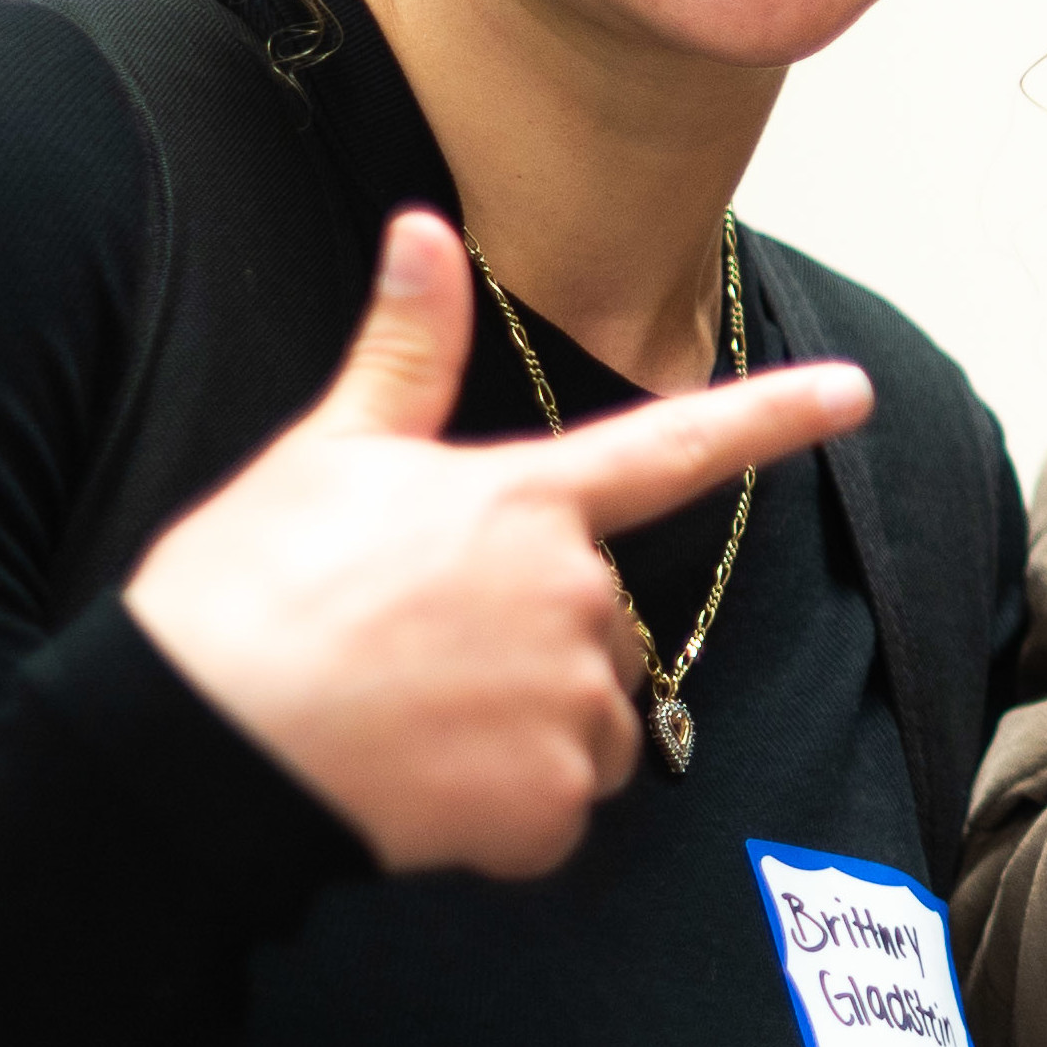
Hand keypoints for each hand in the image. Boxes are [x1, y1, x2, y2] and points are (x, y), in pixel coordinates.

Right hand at [118, 210, 871, 876]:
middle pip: (610, 629)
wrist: (189, 743)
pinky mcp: (549, 803)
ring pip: (596, 727)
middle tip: (421, 659)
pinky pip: (557, 816)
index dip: (775, 415)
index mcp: (528, 503)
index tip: (857, 392)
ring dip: (530, 737)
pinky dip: (503, 819)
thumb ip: (403, 352)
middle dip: (542, 650)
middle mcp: (575, 594)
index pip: (677, 444)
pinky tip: (417, 794)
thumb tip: (423, 228)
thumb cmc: (246, 593)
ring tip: (414, 727)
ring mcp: (570, 701)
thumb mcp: (325, 456)